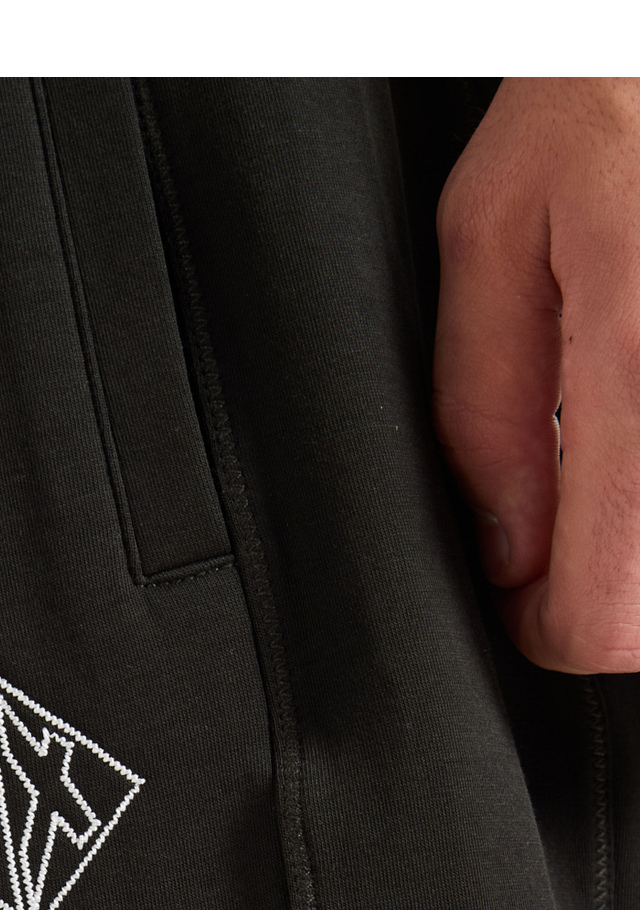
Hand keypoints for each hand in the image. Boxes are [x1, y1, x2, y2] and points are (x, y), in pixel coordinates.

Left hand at [433, 77, 639, 673]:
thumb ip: (485, 405)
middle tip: (575, 490)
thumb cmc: (611, 87)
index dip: (544, 622)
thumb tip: (504, 551)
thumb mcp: (494, 226)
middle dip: (606, 577)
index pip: (609, 617)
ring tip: (620, 432)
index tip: (518, 581)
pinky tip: (638, 394)